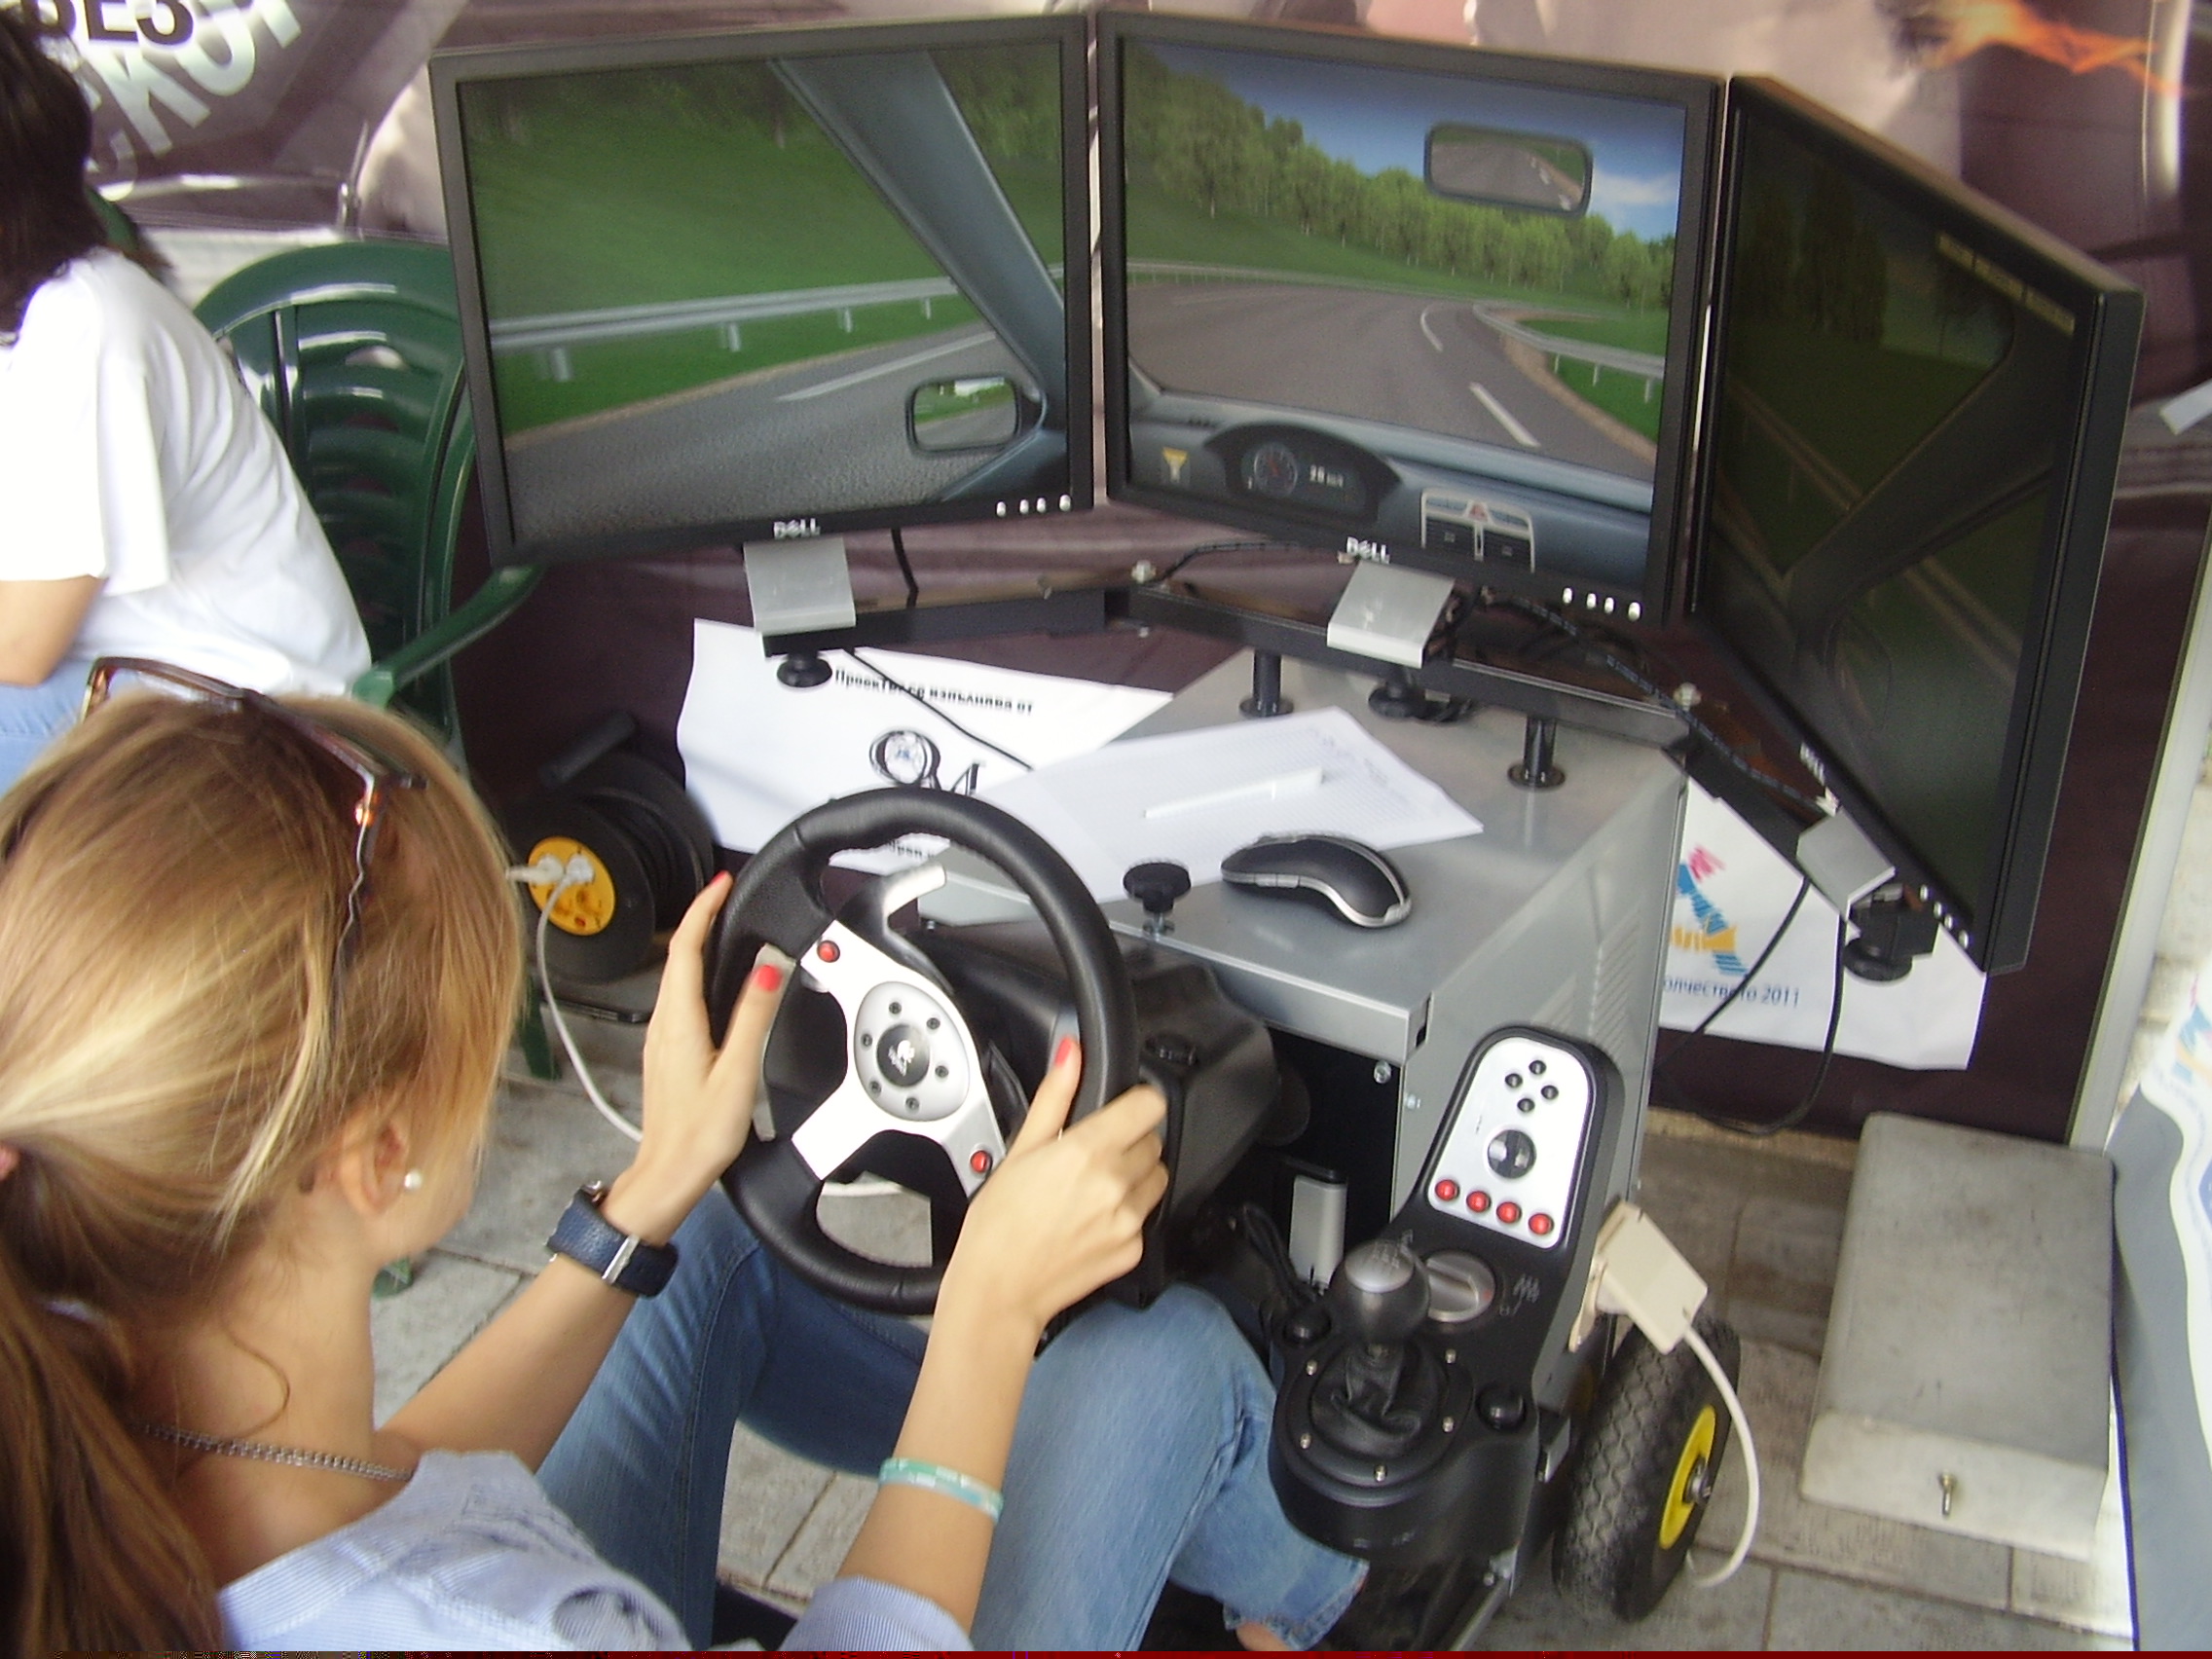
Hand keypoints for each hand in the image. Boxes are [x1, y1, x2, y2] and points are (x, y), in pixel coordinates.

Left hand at [600, 873, 788, 1243]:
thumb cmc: (698, 1136)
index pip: (684, 948)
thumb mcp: (737, 1073)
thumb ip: (753, 1016)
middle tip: (724, 897)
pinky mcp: (667, 1054)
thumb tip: (767, 968)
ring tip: (721, 929)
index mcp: (679, 1022)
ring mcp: (662, 1040)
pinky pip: (679, 1000)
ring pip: (676, 978)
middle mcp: (663, 1026)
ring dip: (696, 947)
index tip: (720, 885)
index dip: (702, 910)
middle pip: (677, 956)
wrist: (667, 1176)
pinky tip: (713, 984)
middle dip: (700, 920)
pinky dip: (695, 976)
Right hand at [937, 1038, 1169, 1342]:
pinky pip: (1146, 1218)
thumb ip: (1054, 1097)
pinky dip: (1127, 1214)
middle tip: (1092, 1158)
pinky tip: (1093, 1221)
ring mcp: (1129, 1219)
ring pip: (1156, 1178)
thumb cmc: (998, 1224)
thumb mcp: (1020, 1150)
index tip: (1124, 1110)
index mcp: (1088, 1150)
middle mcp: (1116, 1183)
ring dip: (1135, 1176)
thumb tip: (1070, 1054)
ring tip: (1094, 1190)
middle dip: (1128, 1143)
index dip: (1136, 1103)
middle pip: (1152, 1141)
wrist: (999, 1290)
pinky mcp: (1134, 1249)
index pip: (1149, 1105)